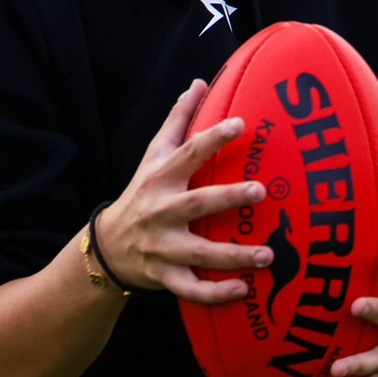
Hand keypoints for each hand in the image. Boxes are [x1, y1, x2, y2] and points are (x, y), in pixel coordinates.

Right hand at [95, 79, 272, 302]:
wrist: (107, 246)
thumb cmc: (140, 193)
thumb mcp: (152, 155)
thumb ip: (177, 120)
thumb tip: (199, 82)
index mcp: (160, 178)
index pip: (188, 154)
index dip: (213, 138)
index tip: (241, 125)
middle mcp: (160, 212)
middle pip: (197, 204)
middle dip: (229, 198)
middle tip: (261, 191)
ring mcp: (162, 248)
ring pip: (201, 254)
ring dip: (235, 255)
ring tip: (269, 254)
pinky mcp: (165, 278)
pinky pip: (192, 290)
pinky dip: (216, 294)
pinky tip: (244, 290)